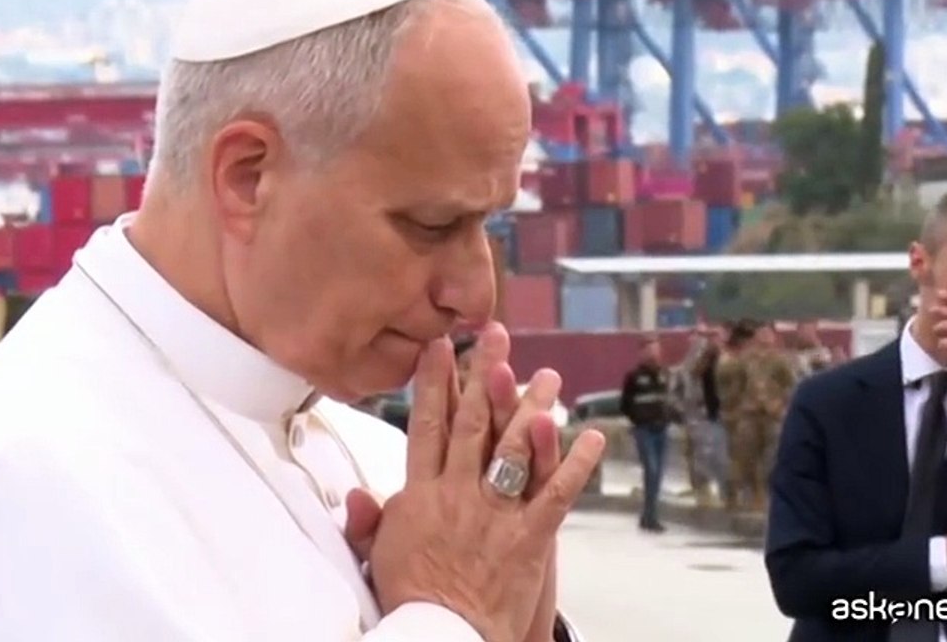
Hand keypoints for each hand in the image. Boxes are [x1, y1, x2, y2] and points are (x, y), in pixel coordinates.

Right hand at [369, 326, 605, 641]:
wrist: (440, 639)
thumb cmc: (411, 600)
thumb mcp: (380, 555)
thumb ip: (370, 519)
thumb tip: (353, 494)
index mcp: (420, 494)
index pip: (427, 425)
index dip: (435, 383)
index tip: (442, 347)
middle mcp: (457, 494)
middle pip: (472, 422)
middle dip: (485, 374)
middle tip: (496, 335)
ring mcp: (494, 514)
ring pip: (515, 448)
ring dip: (533, 407)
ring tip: (548, 375)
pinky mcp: (528, 538)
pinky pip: (556, 494)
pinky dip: (576, 464)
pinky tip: (593, 436)